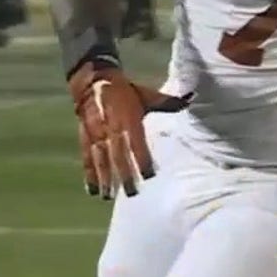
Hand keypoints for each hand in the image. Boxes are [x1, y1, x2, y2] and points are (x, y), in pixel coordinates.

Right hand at [69, 60, 190, 198]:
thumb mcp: (147, 94)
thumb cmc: (127, 91)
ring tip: (109, 196)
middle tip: (132, 193)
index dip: (142, 159)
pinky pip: (87, 158)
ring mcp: (96, 134)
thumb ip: (168, 102)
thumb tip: (190, 98)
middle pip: (118, 155)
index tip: (149, 176)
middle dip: (124, 175)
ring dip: (105, 179)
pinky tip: (92, 191)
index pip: (137, 142)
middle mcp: (111, 128)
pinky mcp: (85, 137)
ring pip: (100, 160)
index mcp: (129, 118)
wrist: (94, 80)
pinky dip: (88, 175)